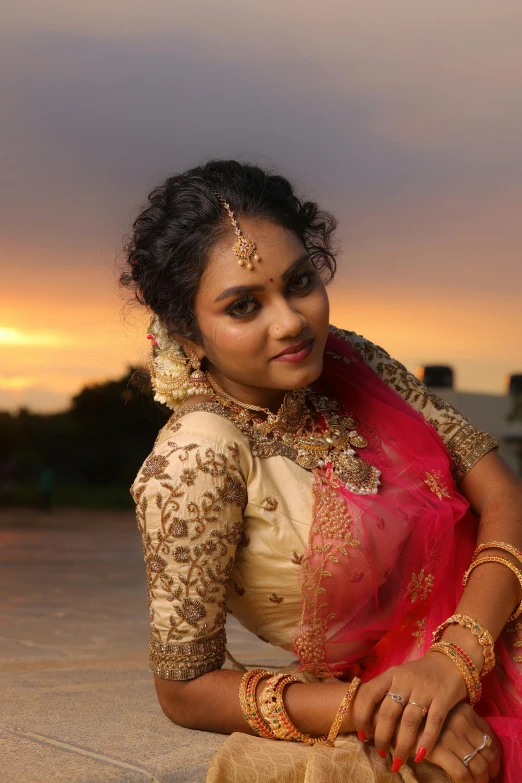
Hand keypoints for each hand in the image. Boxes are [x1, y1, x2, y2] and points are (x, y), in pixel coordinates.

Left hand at [352, 652, 467, 769]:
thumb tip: (368, 722)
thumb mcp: (398, 676)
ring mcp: (425, 689)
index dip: (362, 716)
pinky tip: (419, 755)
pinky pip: (433, 722)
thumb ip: (385, 693)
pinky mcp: (443, 697)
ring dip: (402, 745)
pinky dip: (426, 741)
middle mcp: (405, 680)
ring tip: (397, 761)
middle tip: (381, 753)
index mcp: (391, 674)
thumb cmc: (419, 674)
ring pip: (409, 721)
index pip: (369, 694)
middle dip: (382, 737)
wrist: (451, 662)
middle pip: (388, 712)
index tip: (362, 735)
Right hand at [419, 703, 501, 782]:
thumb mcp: (445, 711)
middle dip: (490, 770)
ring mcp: (451, 736)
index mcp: (465, 711)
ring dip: (480, 780)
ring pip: (478, 765)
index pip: (490, 736)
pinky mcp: (440, 750)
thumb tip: (479, 744)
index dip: (495, 754)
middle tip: (487, 778)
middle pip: (488, 752)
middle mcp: (462, 722)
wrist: (392, 713)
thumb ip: (460, 722)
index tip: (493, 764)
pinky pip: (462, 773)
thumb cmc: (417, 714)